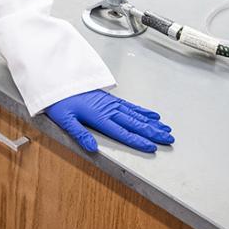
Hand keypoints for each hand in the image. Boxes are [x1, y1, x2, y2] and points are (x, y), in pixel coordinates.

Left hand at [44, 90, 172, 152]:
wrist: (58, 79)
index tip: (153, 148)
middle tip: (169, 139)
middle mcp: (109, 110)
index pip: (123, 133)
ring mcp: (111, 103)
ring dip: (152, 123)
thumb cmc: (60, 101)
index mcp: (99, 117)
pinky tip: (152, 115)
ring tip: (166, 129)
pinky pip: (131, 106)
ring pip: (136, 115)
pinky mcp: (110, 99)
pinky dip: (143, 111)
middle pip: (135, 123)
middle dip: (153, 132)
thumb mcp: (64, 119)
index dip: (138, 141)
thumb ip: (79, 133)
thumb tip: (92, 148)